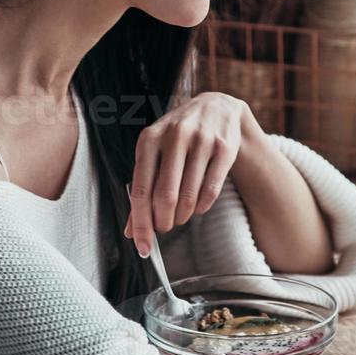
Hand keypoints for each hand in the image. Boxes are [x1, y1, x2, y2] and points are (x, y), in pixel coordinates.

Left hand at [123, 92, 250, 257]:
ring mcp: (201, 141)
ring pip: (189, 196)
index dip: (141, 223)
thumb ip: (142, 188)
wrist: (216, 106)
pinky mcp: (224, 148)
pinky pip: (211, 190)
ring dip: (183, 216)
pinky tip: (197, 207)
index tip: (143, 247)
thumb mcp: (154, 152)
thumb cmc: (178, 137)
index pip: (141, 190)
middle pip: (165, 196)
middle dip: (163, 222)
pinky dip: (202, 207)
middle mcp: (175, 137)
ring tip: (180, 216)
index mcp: (149, 139)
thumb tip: (131, 231)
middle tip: (165, 228)